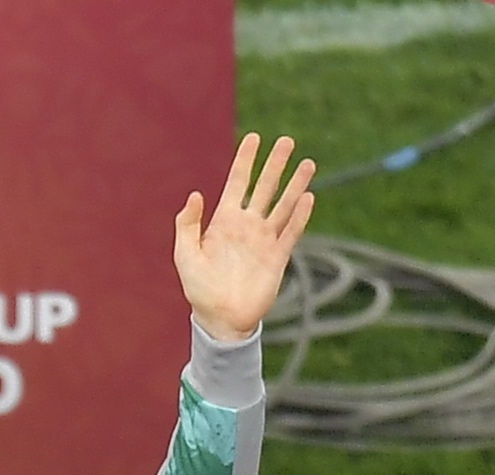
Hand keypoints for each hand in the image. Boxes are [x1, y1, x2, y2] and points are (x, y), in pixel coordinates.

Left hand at [175, 130, 314, 345]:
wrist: (220, 318)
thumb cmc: (199, 288)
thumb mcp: (185, 255)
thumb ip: (187, 225)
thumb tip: (195, 195)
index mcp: (224, 222)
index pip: (237, 183)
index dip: (245, 160)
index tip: (254, 138)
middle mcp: (247, 225)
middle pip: (265, 187)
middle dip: (275, 164)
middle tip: (286, 140)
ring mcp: (264, 239)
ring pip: (284, 204)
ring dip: (296, 184)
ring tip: (307, 163)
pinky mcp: (278, 255)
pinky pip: (292, 231)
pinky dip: (300, 215)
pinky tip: (309, 197)